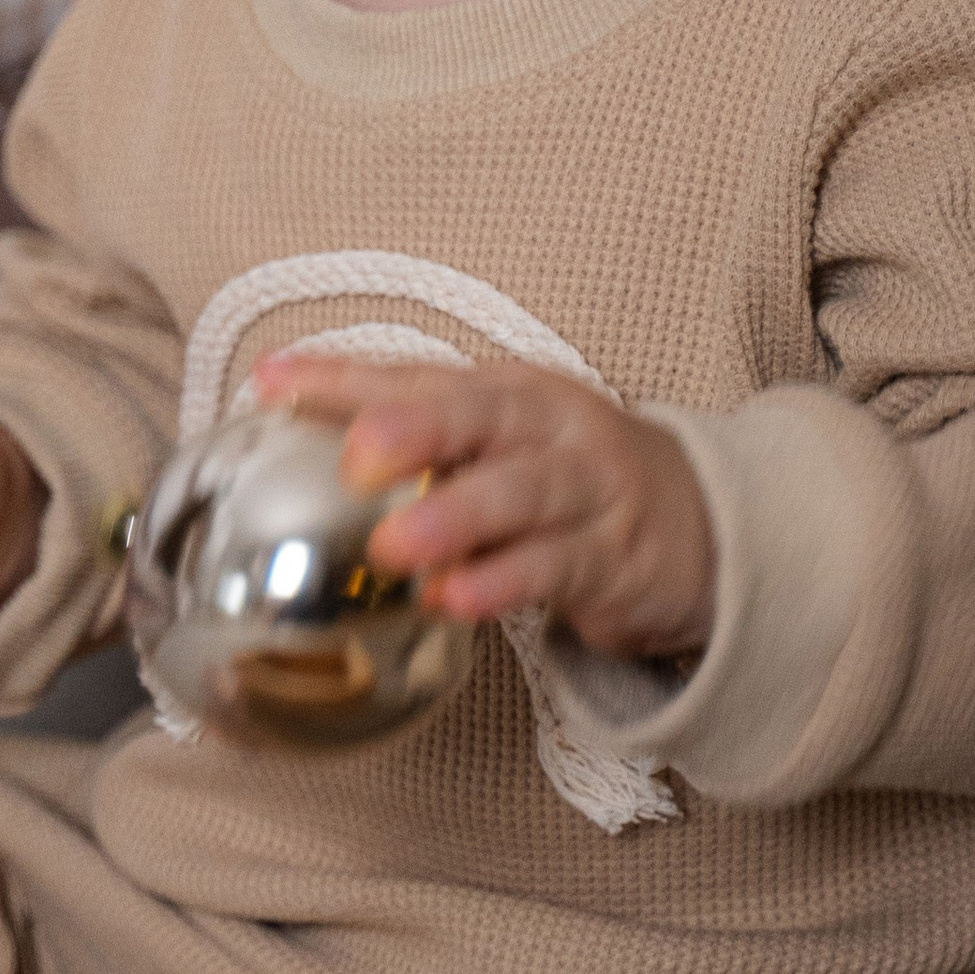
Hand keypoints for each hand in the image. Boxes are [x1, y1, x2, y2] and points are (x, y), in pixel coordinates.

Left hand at [254, 351, 715, 662]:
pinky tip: (458, 598)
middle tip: (357, 454)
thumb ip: (414, 438)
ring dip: (456, 518)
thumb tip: (290, 424)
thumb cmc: (569, 478)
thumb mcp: (500, 441)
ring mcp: (584, 490)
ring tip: (395, 547)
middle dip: (416, 430)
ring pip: (519, 495)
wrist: (705, 525)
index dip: (342, 377)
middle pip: (479, 416)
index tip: (270, 382)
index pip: (415, 375)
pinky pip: (553, 568)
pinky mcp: (612, 557)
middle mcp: (546, 427)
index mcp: (505, 390)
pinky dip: (504, 582)